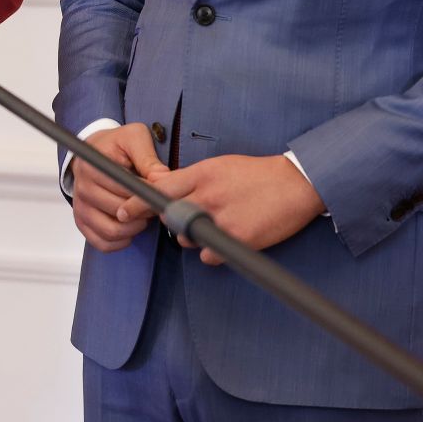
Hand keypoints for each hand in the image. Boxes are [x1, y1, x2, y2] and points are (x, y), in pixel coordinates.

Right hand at [71, 123, 167, 252]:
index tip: (157, 193)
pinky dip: (120, 242)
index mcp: (93, 166)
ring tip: (143, 217)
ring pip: (111, 231)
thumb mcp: (134, 139)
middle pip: (119, 212)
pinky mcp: (82, 222)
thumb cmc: (116, 145)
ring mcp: (80, 207)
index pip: (124, 190)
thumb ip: (148, 157)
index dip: (145, 195)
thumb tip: (163, 179)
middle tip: (154, 206)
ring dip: (133, 228)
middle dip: (143, 212)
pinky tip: (130, 228)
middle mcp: (82, 188)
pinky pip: (102, 243)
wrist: (95, 151)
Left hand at [140, 154, 325, 265]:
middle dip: (171, 221)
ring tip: (214, 226)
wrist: (296, 183)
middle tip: (184, 219)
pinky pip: (208, 255)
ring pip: (187, 238)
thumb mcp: (219, 165)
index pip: (159, 189)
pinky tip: (226, 240)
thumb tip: (166, 189)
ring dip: (193, 237)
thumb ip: (192, 178)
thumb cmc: (257, 174)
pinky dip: (212, 252)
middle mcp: (207, 196)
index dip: (138, 201)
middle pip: (169, 217)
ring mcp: (222, 219)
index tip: (126, 210)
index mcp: (202, 174)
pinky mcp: (238, 239)